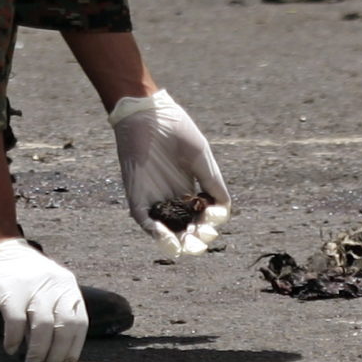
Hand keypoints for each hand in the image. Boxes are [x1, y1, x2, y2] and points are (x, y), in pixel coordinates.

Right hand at [0, 239, 86, 361]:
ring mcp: (32, 287)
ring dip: (38, 351)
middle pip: (65, 326)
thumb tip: (57, 350)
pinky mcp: (10, 292)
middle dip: (57, 352)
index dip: (73, 347)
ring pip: (43, 328)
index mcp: (67, 285)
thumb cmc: (22, 274)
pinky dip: (14, 340)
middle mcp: (54, 285)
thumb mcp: (48, 286)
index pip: (79, 322)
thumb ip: (55, 310)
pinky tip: (10, 348)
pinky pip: (16, 322)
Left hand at [110, 90, 231, 254]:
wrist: (147, 114)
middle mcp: (173, 196)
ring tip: (189, 247)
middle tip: (204, 237)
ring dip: (179, 241)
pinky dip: (156, 232)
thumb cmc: (176, 130)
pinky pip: (145, 220)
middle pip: (187, 226)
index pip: (203, 214)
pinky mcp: (137, 196)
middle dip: (198, 237)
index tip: (215, 214)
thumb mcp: (200, 157)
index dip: (212, 220)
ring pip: (168, 229)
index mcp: (191, 187)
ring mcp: (155, 198)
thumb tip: (223, 209)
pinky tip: (168, 239)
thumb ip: (211, 182)